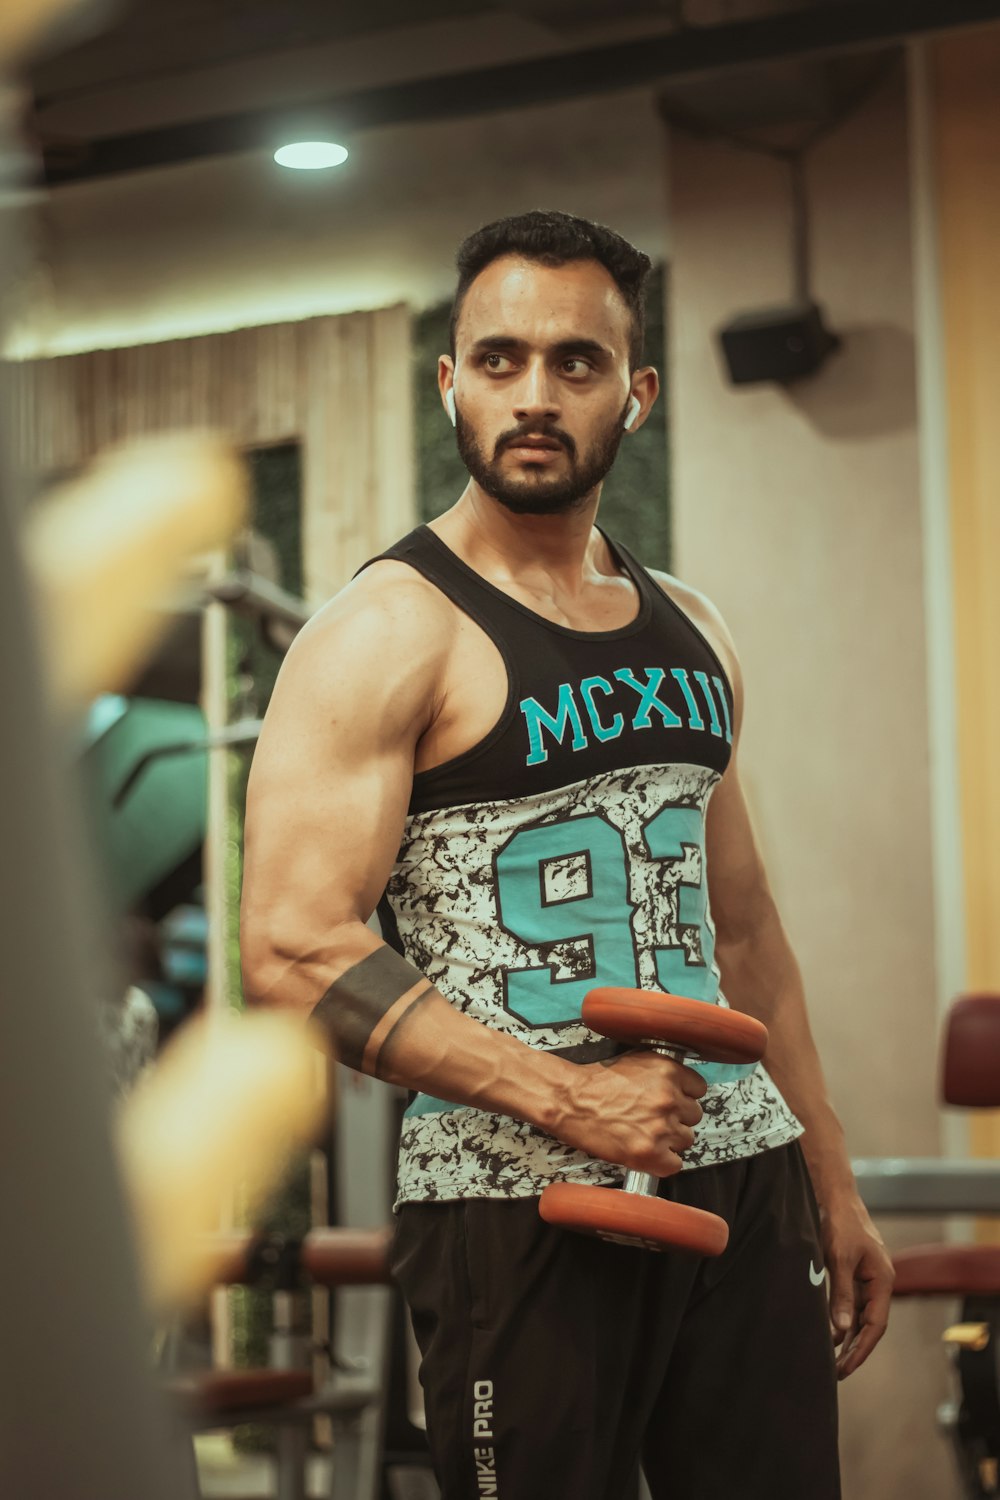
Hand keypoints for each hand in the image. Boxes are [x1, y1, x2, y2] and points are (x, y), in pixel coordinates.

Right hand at [552, 1049, 707, 1176]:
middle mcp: (669, 1098)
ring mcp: (661, 1127)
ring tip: (646, 1134)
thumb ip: (663, 1073)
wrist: (569, 1101)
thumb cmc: (596, 1082)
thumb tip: (681, 1087)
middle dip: (676, 1118)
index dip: (683, 1096)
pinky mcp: (650, 1153)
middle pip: (694, 1116)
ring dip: (669, 1139)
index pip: (698, 1089)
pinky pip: (674, 1164)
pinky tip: (646, 1151)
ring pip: (686, 1140)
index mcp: (668, 1071)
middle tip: (654, 1118)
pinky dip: (662, 1161)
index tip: (672, 1101)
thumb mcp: (636, 1061)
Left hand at [821, 1190, 893, 1378]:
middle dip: (855, 1349)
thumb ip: (842, 1294)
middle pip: (870, 1324)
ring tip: (832, 1360)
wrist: (835, 1197)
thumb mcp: (839, 1259)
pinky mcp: (854, 1273)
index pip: (876, 1325)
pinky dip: (842, 1319)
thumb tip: (844, 1329)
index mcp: (882, 1280)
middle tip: (837, 1372)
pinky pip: (851, 1303)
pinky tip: (830, 1332)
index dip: (862, 1349)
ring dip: (848, 1337)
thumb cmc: (840, 1224)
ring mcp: (867, 1278)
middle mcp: (878, 1282)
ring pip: (860, 1316)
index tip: (846, 1367)